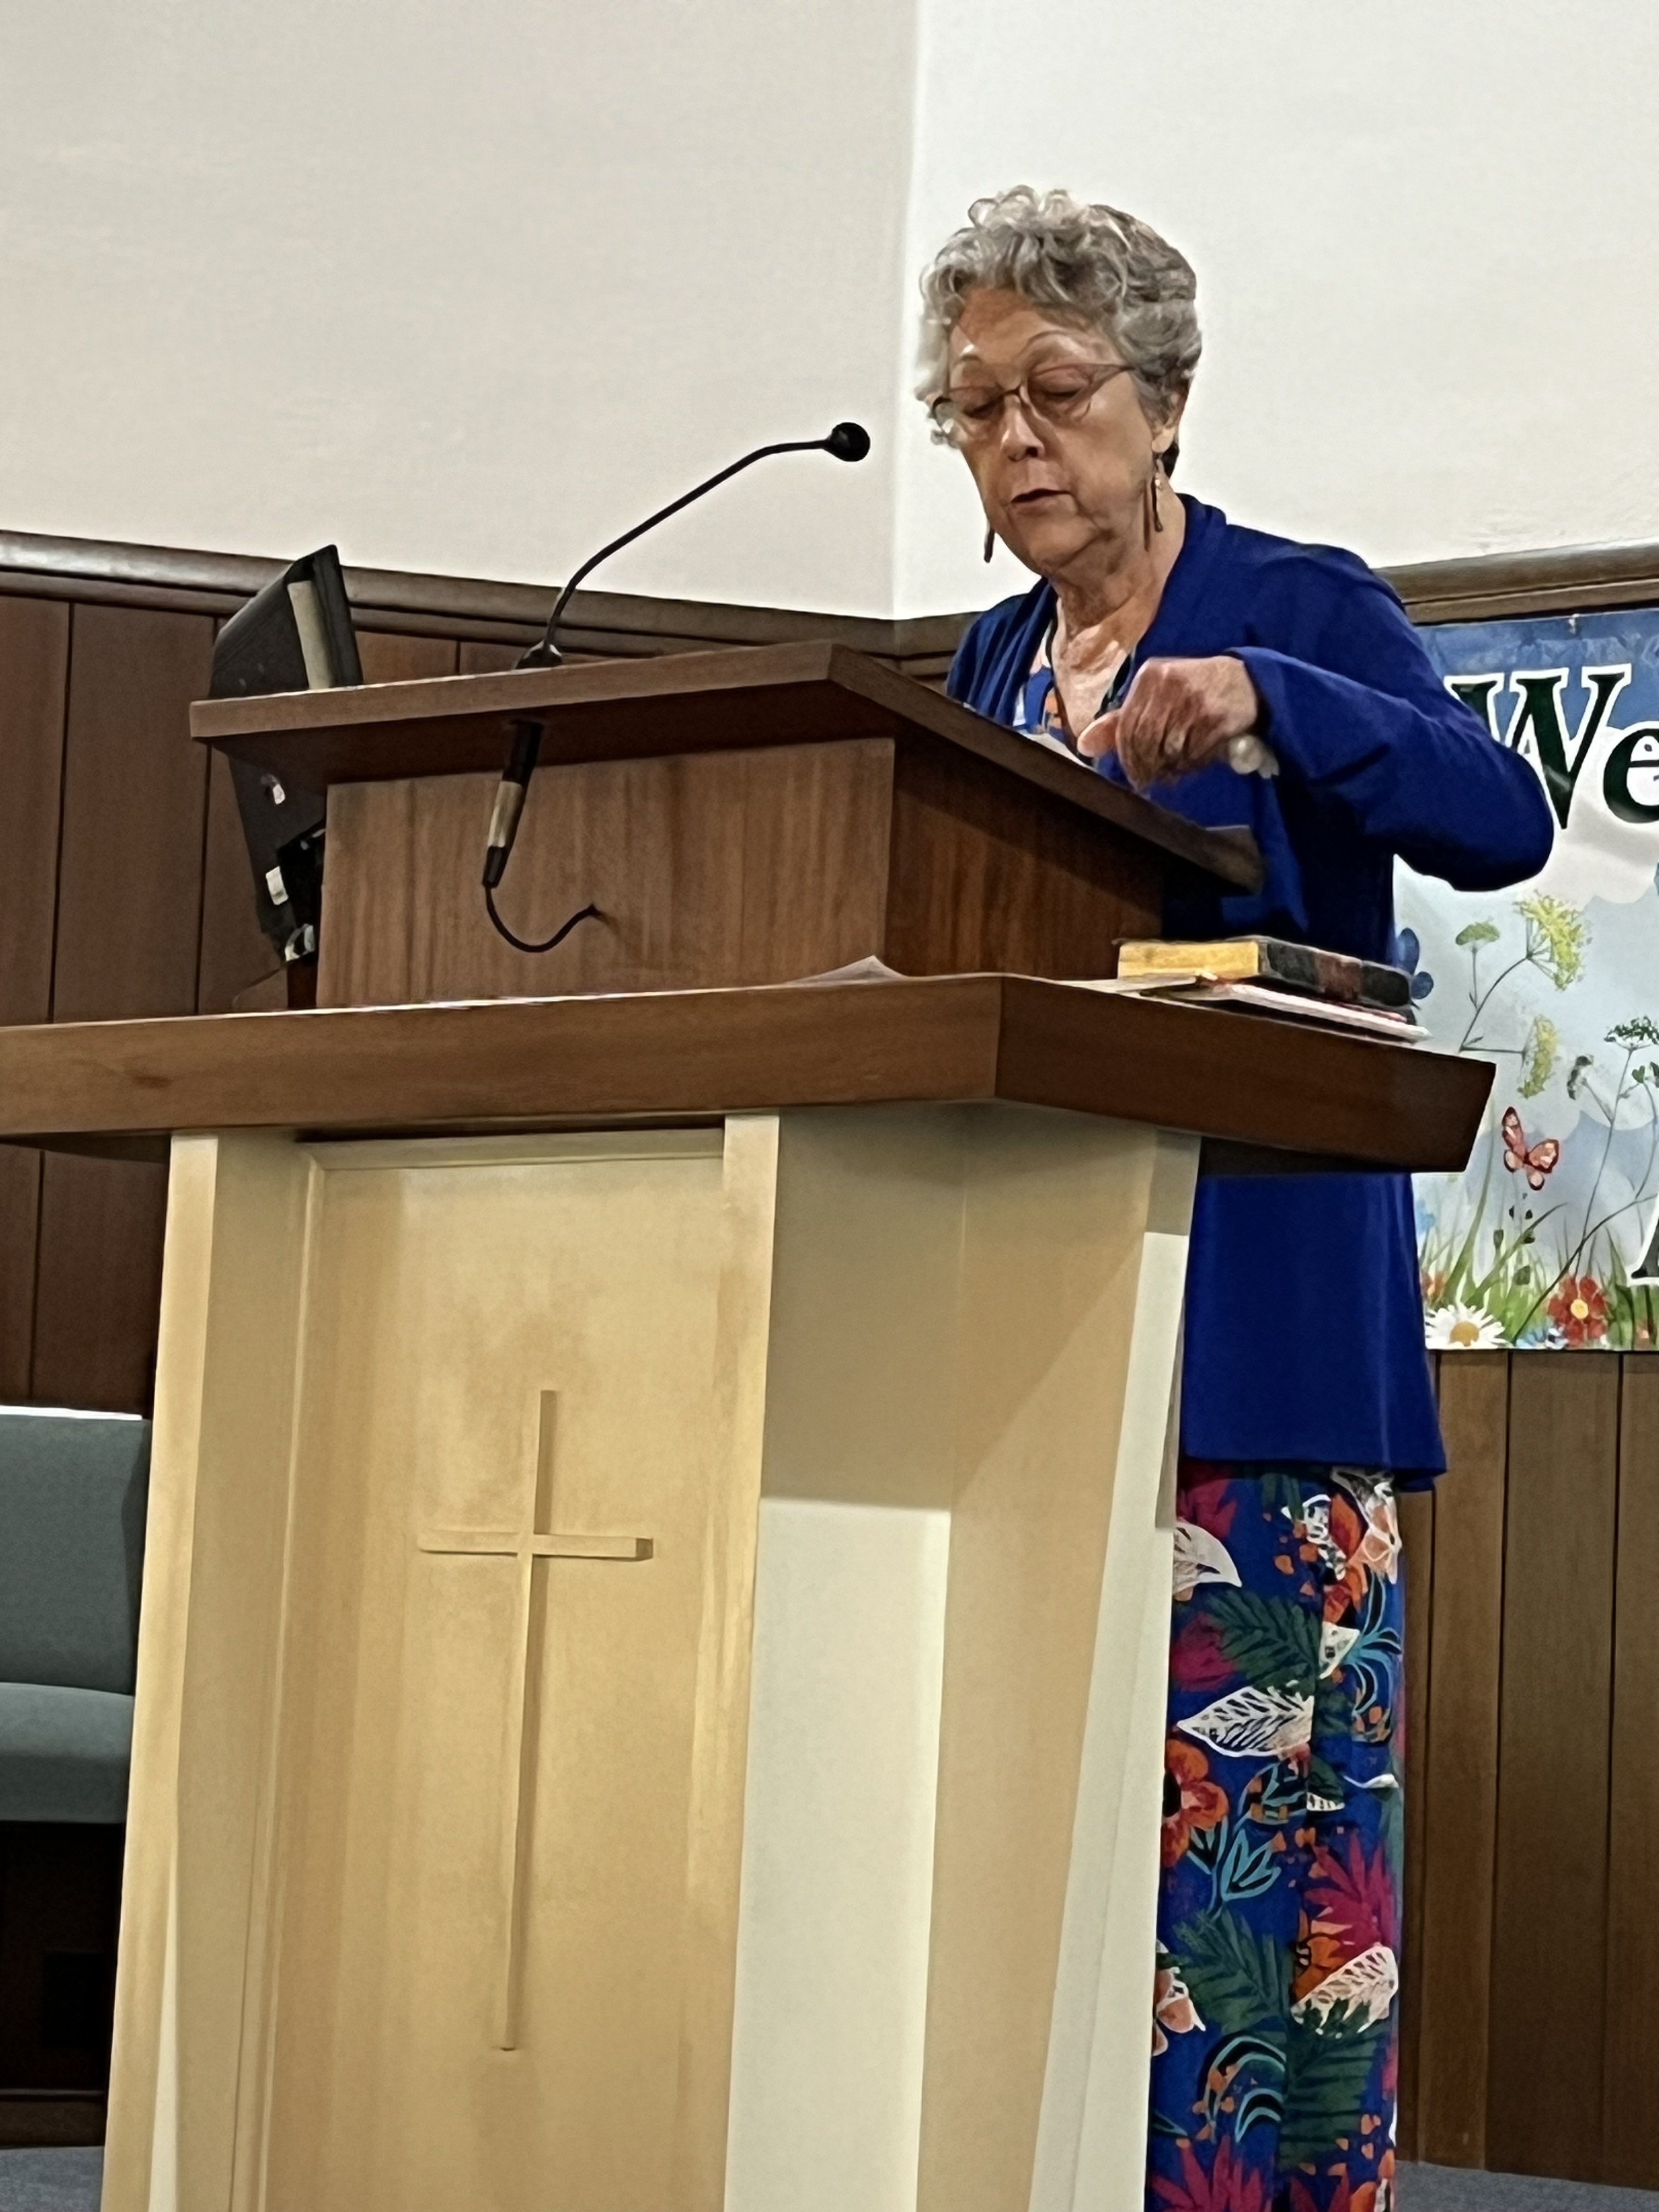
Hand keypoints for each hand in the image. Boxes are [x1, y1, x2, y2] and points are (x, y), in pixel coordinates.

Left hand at [1076, 655, 1260, 791]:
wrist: (1248, 682)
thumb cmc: (1193, 690)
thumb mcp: (1157, 695)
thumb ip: (1119, 720)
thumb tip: (1084, 746)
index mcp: (1150, 675)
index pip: (1126, 726)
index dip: (1125, 756)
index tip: (1130, 772)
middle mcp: (1170, 685)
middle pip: (1144, 740)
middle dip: (1143, 766)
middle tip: (1146, 780)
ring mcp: (1194, 701)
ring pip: (1167, 750)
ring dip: (1166, 768)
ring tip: (1169, 771)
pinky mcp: (1215, 719)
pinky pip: (1192, 755)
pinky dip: (1187, 766)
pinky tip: (1189, 763)